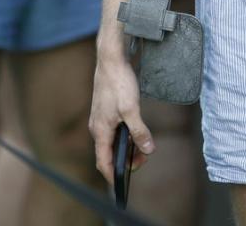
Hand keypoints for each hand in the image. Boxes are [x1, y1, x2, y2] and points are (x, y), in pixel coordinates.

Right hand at [89, 51, 153, 186]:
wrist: (111, 60)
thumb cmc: (118, 83)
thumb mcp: (132, 109)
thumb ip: (139, 132)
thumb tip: (148, 149)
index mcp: (100, 131)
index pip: (103, 162)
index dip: (112, 176)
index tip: (122, 184)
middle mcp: (97, 128)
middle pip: (108, 154)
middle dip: (125, 161)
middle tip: (144, 159)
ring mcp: (100, 119)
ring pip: (112, 142)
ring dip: (126, 147)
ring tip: (144, 146)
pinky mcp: (105, 112)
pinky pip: (113, 132)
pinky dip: (124, 136)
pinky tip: (136, 131)